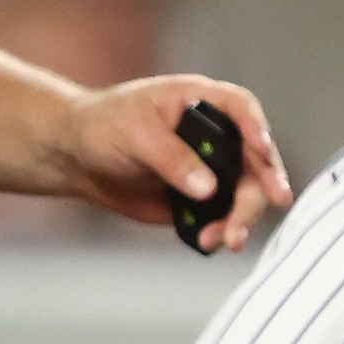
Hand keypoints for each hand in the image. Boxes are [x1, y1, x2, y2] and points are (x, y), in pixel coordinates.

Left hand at [56, 78, 292, 249]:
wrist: (79, 157)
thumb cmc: (103, 126)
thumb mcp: (135, 134)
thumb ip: (173, 159)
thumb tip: (208, 189)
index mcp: (203, 102)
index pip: (242, 109)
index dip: (257, 130)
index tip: (264, 155)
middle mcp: (216, 135)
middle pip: (254, 162)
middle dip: (256, 193)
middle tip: (246, 218)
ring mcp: (212, 168)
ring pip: (244, 195)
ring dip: (239, 219)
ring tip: (224, 240)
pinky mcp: (200, 198)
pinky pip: (221, 216)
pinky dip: (219, 232)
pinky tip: (206, 241)